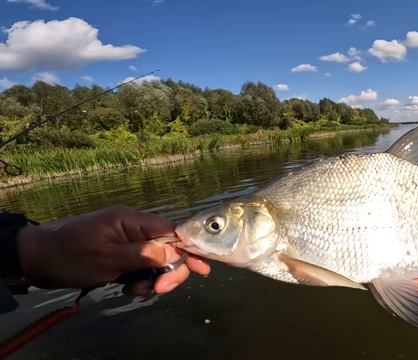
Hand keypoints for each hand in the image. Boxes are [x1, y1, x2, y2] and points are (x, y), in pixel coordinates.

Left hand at [16, 206, 209, 294]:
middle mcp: (132, 229)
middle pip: (166, 248)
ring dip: (151, 279)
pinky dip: (139, 281)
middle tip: (159, 290)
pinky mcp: (119, 256)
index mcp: (131, 221)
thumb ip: (143, 255)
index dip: (188, 249)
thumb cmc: (71, 255)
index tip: (202, 269)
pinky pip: (140, 268)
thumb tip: (174, 251)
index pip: (170, 231)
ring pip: (154, 262)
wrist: (36, 259)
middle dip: (168, 270)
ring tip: (134, 291)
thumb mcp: (108, 258)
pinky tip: (128, 289)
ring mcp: (126, 243)